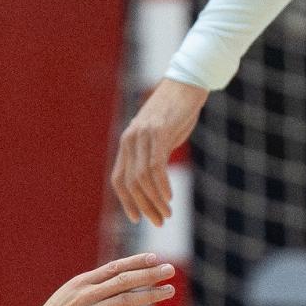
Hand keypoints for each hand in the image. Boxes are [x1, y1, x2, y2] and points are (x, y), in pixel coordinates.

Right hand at [10, 255, 174, 305]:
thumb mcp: (66, 297)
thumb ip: (87, 290)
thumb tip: (107, 284)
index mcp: (81, 283)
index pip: (114, 267)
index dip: (135, 261)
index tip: (153, 257)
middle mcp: (88, 294)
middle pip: (125, 280)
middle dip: (149, 273)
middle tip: (170, 268)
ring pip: (128, 299)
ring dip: (151, 294)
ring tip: (169, 290)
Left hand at [112, 79, 207, 225]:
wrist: (187, 84)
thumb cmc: (176, 111)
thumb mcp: (161, 137)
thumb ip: (154, 156)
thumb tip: (156, 182)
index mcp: (127, 142)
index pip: (119, 179)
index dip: (126, 201)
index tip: (137, 219)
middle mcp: (130, 139)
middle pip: (130, 183)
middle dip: (144, 207)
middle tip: (158, 222)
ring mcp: (142, 135)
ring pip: (142, 178)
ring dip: (155, 201)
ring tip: (166, 214)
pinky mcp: (158, 132)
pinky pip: (155, 166)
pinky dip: (161, 186)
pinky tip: (168, 198)